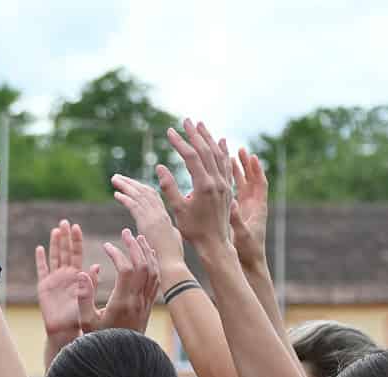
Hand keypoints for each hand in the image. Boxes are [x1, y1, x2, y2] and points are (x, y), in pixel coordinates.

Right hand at [35, 219, 100, 342]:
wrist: (65, 336)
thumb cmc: (80, 323)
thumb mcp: (88, 303)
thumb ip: (89, 286)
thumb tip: (95, 267)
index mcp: (78, 278)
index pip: (77, 255)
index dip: (76, 241)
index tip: (77, 227)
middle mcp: (66, 277)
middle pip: (65, 252)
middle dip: (65, 237)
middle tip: (66, 221)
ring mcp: (54, 282)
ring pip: (54, 258)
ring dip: (55, 244)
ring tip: (56, 229)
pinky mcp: (43, 289)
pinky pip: (42, 271)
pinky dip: (41, 260)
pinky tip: (40, 248)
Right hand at [77, 229, 158, 333]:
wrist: (121, 359)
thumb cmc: (100, 341)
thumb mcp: (86, 321)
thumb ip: (83, 297)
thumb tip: (82, 273)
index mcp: (122, 302)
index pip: (125, 269)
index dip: (117, 254)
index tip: (106, 246)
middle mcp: (137, 300)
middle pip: (143, 265)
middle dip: (135, 246)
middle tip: (125, 232)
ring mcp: (146, 303)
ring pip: (153, 271)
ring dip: (147, 252)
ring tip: (138, 238)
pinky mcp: (149, 306)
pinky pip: (157, 280)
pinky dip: (154, 264)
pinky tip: (149, 255)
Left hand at [110, 174, 185, 275]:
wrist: (173, 268)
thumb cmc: (171, 261)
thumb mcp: (170, 242)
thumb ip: (166, 235)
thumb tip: (162, 233)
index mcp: (165, 218)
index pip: (153, 197)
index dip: (141, 188)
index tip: (131, 183)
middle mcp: (161, 214)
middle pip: (145, 192)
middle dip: (131, 183)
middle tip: (117, 177)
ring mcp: (155, 218)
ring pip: (139, 196)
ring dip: (125, 186)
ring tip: (114, 179)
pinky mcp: (148, 223)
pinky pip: (135, 206)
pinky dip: (125, 198)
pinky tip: (116, 194)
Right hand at [156, 119, 232, 252]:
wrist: (215, 244)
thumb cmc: (194, 230)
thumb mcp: (177, 210)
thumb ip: (169, 188)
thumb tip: (160, 167)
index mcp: (204, 186)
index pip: (190, 157)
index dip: (179, 143)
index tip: (170, 132)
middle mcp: (217, 181)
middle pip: (206, 150)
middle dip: (195, 134)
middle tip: (186, 121)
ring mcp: (225, 183)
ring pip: (218, 154)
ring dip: (208, 138)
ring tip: (200, 125)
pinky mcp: (228, 187)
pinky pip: (226, 164)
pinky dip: (222, 150)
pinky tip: (220, 141)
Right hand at [230, 148, 268, 268]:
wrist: (248, 263)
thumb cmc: (247, 251)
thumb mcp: (241, 235)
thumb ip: (236, 219)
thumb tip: (231, 203)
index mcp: (258, 208)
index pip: (260, 183)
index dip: (256, 169)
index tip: (252, 156)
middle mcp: (254, 205)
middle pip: (251, 179)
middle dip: (246, 164)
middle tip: (240, 150)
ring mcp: (246, 208)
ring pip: (243, 184)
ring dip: (238, 170)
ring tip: (229, 155)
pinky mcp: (239, 213)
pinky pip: (235, 192)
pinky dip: (230, 182)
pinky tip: (221, 175)